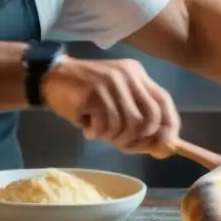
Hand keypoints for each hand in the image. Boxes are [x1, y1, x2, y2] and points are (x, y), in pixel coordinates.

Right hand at [42, 57, 179, 153]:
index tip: (167, 145)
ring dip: (115, 138)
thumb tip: (156, 145)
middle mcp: (129, 76)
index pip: (163, 100)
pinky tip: (89, 129)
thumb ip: (135, 115)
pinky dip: (98, 134)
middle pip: (150, 116)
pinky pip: (107, 125)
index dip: (169, 125)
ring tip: (101, 134)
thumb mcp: (115, 97)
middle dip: (141, 138)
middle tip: (123, 145)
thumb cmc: (85, 91)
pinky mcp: (95, 93)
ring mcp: (112, 83)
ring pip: (129, 124)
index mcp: (137, 74)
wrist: (51, 76)